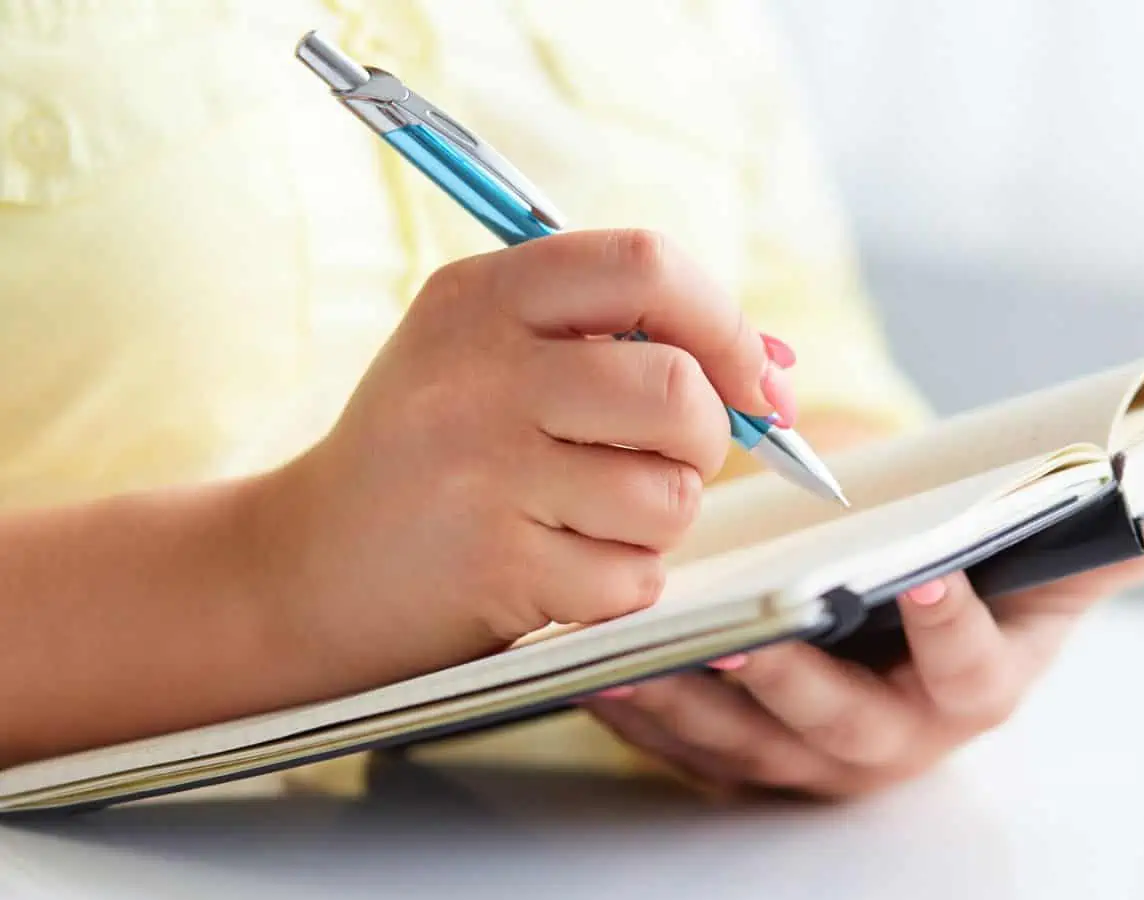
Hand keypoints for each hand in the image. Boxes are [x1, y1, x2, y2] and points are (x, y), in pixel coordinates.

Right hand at [258, 230, 792, 692]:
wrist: (304, 567)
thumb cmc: (432, 454)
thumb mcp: (494, 357)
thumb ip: (625, 341)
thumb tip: (774, 367)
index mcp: (482, 296)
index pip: (647, 265)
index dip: (724, 323)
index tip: (748, 376)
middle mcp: (478, 373)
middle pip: (676, 389)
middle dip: (706, 436)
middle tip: (673, 457)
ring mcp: (483, 473)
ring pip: (668, 494)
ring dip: (658, 519)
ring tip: (589, 516)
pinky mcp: (496, 567)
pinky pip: (634, 576)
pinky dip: (620, 582)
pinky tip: (557, 567)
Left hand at [580, 493, 1143, 798]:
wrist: (915, 663)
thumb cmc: (981, 606)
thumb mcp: (1048, 578)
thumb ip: (1118, 542)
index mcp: (974, 688)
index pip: (971, 667)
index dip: (952, 628)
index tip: (927, 578)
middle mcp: (895, 737)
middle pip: (844, 722)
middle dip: (797, 679)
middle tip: (753, 628)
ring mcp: (815, 758)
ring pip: (750, 741)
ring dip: (695, 698)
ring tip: (645, 648)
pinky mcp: (748, 760)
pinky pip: (688, 748)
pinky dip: (643, 711)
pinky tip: (600, 668)